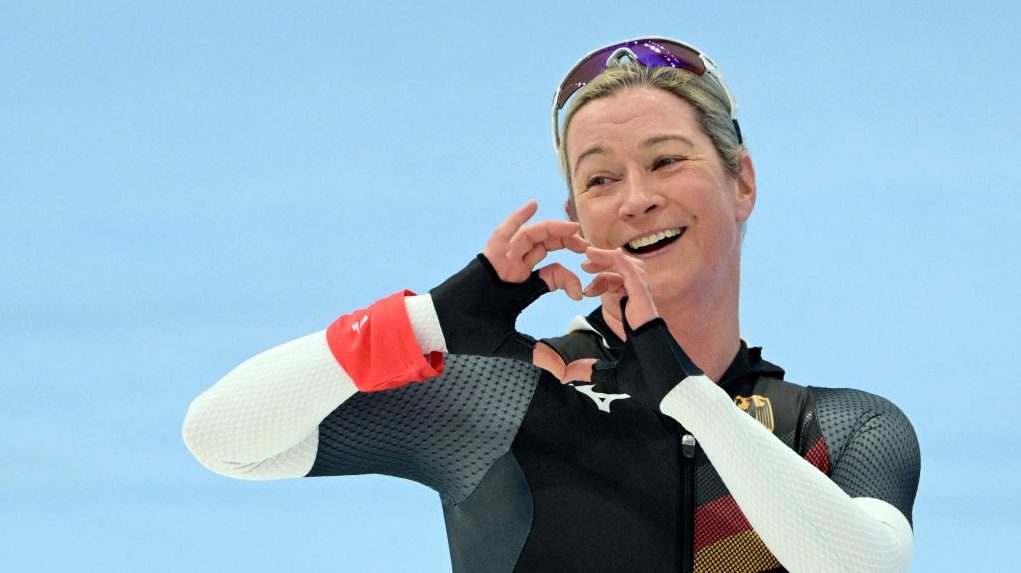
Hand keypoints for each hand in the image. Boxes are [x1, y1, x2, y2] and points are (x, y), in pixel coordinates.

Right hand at [430, 201, 588, 361]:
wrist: (442, 328)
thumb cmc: (471, 333)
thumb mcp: (510, 344)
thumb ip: (537, 354)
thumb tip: (563, 373)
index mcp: (522, 287)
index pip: (553, 273)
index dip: (569, 279)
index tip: (579, 294)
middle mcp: (514, 269)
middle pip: (545, 247)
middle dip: (567, 243)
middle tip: (586, 245)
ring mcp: (500, 261)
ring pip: (530, 239)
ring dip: (550, 230)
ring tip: (571, 228)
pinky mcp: (486, 257)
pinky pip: (503, 234)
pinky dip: (517, 219)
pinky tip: (533, 205)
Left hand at [561, 247, 700, 411]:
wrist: (674, 393)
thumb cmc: (652, 384)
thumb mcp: (612, 374)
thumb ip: (591, 370)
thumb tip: (568, 374)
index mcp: (635, 319)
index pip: (620, 289)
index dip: (602, 280)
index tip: (583, 282)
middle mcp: (643, 309)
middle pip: (625, 274)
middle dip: (604, 264)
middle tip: (583, 262)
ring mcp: (647, 307)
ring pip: (632, 271)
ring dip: (610, 260)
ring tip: (589, 256)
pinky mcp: (649, 309)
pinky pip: (637, 279)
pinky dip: (624, 265)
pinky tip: (610, 256)